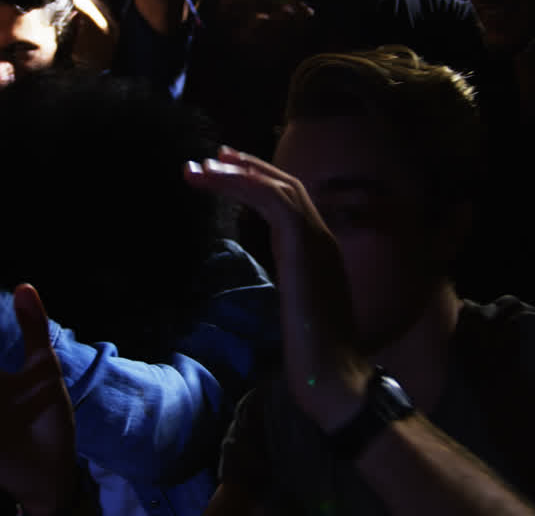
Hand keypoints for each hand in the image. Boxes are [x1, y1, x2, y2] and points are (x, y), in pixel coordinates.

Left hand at [184, 147, 368, 430]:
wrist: (334, 377)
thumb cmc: (314, 358)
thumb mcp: (295, 314)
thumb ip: (287, 290)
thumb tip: (273, 289)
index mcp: (319, 252)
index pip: (290, 203)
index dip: (259, 183)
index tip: (228, 172)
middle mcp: (322, 239)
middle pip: (285, 185)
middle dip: (246, 167)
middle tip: (211, 156)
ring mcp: (318, 241)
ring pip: (278, 187)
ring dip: (237, 172)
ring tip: (200, 166)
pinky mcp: (306, 248)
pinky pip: (275, 200)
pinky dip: (245, 184)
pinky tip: (216, 180)